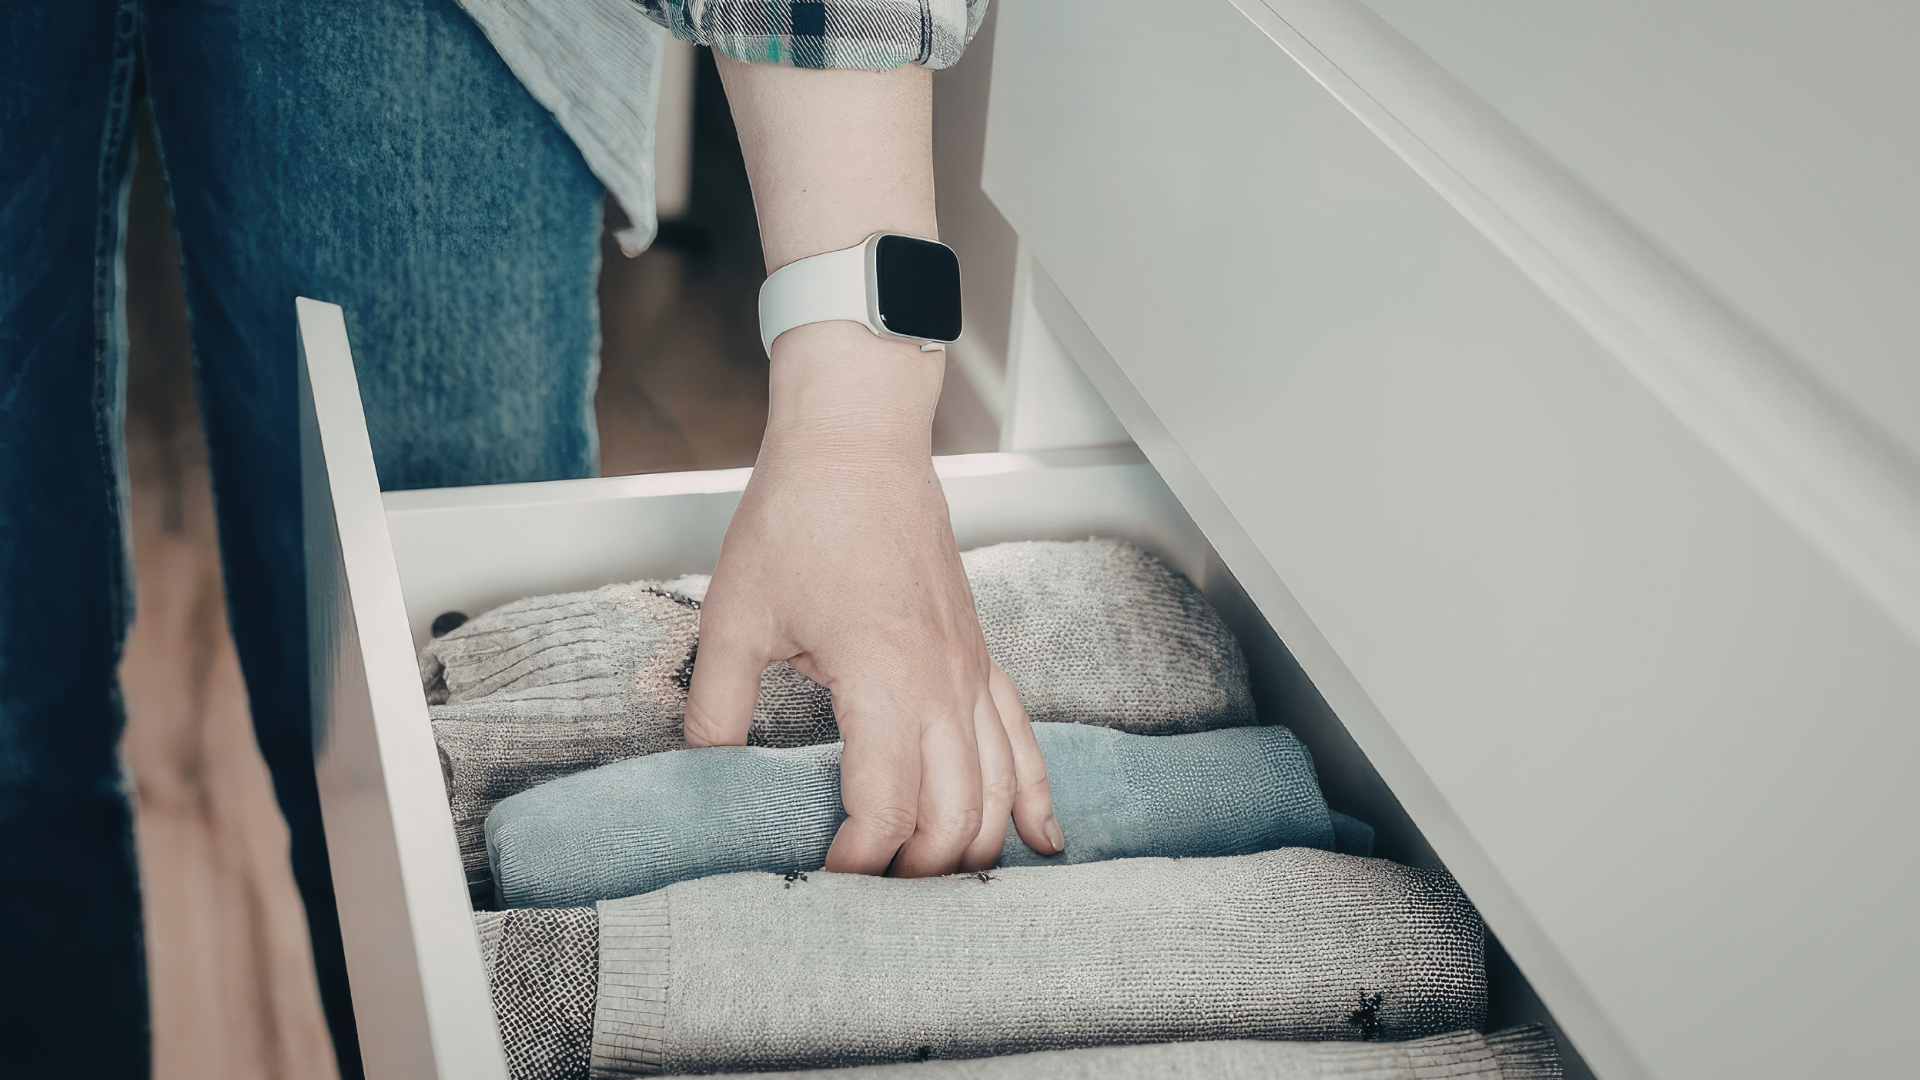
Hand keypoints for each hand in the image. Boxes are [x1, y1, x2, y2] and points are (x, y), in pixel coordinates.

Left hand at [684, 323, 1061, 875]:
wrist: (859, 443)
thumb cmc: (801, 515)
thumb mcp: (734, 616)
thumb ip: (716, 708)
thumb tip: (704, 777)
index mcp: (884, 680)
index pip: (887, 810)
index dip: (855, 864)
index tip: (819, 880)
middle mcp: (943, 686)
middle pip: (956, 818)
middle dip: (915, 875)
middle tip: (865, 894)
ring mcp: (971, 673)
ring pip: (999, 791)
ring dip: (972, 850)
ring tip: (931, 888)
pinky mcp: (980, 658)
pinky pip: (1023, 741)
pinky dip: (1035, 797)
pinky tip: (1043, 841)